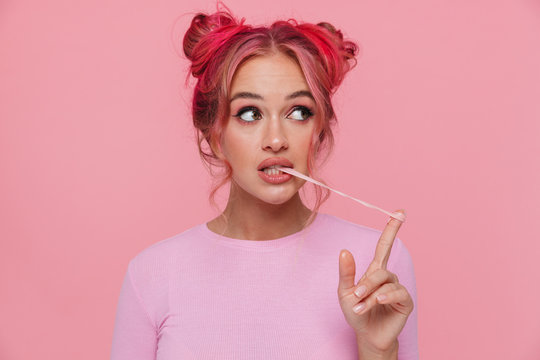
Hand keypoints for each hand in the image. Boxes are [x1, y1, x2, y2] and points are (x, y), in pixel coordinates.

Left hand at [337, 209, 413, 355]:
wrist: (367, 335)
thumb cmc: (356, 312)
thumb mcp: (345, 292)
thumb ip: (346, 272)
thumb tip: (344, 250)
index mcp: (375, 270)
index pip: (385, 245)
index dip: (392, 229)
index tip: (400, 212)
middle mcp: (388, 277)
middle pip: (380, 269)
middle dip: (366, 284)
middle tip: (355, 297)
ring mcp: (398, 289)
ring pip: (385, 282)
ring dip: (370, 295)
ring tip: (360, 307)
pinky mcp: (405, 301)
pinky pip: (396, 293)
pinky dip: (383, 298)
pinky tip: (376, 303)